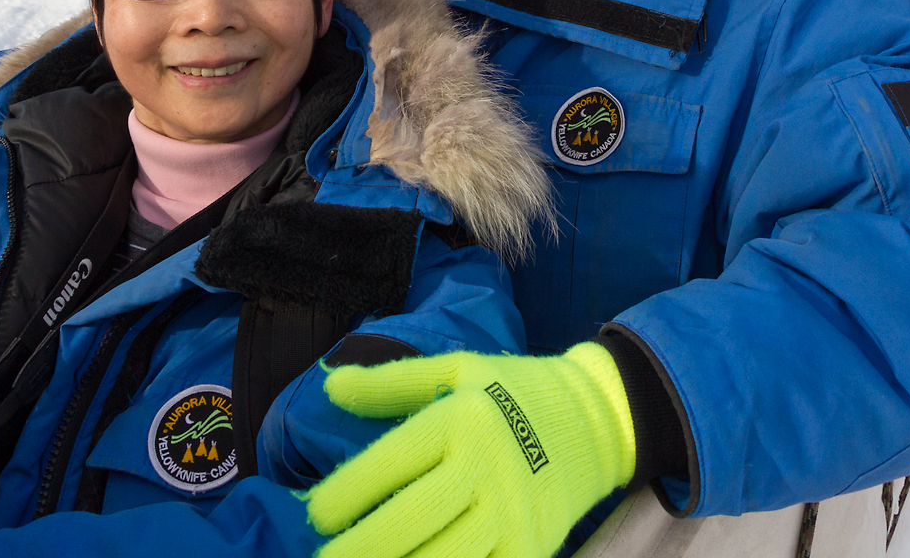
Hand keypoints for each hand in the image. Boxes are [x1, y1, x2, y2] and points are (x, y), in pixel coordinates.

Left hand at [308, 344, 634, 557]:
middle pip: (412, 519)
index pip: (391, 461)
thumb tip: (329, 386)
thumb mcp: (456, 371)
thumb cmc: (512, 393)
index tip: (314, 515)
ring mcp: (513, 515)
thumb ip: (390, 382)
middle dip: (359, 549)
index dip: (345, 493)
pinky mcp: (532, 551)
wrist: (595, 423)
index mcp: (463, 418)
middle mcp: (489, 466)